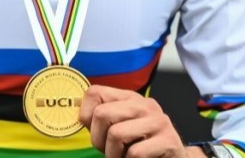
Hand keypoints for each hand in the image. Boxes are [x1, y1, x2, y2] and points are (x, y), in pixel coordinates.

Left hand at [78, 84, 203, 156]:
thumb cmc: (141, 149)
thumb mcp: (119, 130)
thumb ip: (102, 120)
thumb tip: (76, 112)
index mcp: (130, 98)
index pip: (95, 92)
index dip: (85, 116)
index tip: (94, 133)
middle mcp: (145, 104)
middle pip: (102, 114)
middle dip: (99, 141)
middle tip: (110, 152)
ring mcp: (159, 120)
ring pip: (116, 134)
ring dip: (113, 156)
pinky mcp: (168, 140)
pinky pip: (135, 153)